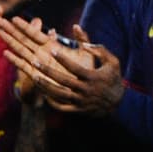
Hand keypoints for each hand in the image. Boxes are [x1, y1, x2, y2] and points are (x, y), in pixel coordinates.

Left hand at [0, 20, 123, 115]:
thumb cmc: (112, 78)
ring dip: (45, 86)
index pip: (75, 68)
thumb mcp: (113, 62)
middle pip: (63, 81)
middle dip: (48, 71)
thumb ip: (100, 50)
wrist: (118, 103)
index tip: (52, 50)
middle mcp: (85, 90)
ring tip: (34, 77)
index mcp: (93, 77)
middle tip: (34, 61)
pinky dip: (51, 101)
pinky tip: (42, 92)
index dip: (63, 59)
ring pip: (59, 95)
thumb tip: (86, 42)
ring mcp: (80, 101)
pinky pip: (61, 107)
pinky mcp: (77, 109)